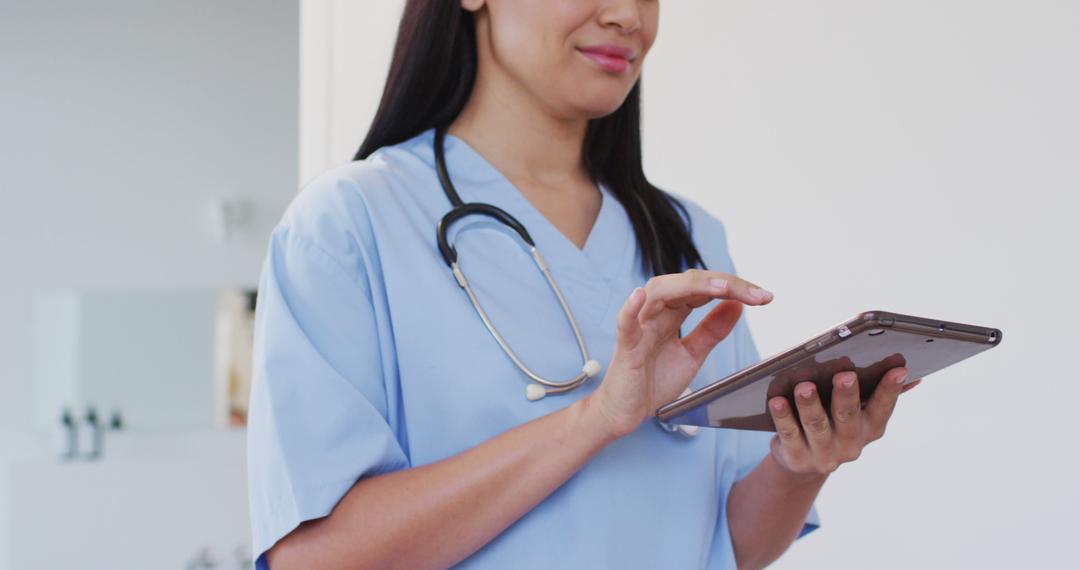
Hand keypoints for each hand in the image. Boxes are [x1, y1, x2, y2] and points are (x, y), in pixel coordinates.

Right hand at [586, 269, 773, 438]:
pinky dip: (630, 309)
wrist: (627, 412)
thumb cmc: (653, 380)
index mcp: (672, 313)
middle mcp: (656, 313)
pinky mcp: (626, 349)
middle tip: (756, 293)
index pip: (704, 289)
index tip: (764, 297)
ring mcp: (640, 329)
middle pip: (687, 284)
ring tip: (721, 287)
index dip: (735, 288)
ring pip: (659, 293)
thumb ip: (712, 330)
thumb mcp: (693, 354)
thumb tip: (737, 305)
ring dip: (690, 286)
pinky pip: (625, 325)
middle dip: (724, 284)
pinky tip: (640, 296)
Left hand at [767, 368, 922, 482]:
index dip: (891, 390)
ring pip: (817, 425)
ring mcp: (824, 453)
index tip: (898, 370)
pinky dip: (783, 416)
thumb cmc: (832, 424)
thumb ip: (876, 394)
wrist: (802, 465)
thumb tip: (909, 373)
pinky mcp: (797, 457)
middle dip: (847, 395)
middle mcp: (850, 443)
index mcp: (869, 428)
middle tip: (845, 374)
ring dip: (810, 404)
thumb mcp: (856, 414)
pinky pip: (788, 433)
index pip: (882, 408)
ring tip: (804, 386)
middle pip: (847, 416)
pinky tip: (777, 400)